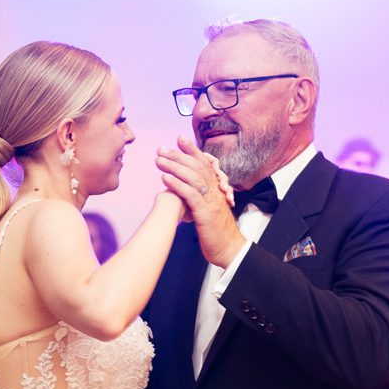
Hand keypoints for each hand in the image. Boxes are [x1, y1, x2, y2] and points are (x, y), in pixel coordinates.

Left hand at [157, 135, 245, 267]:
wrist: (229, 249)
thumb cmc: (217, 232)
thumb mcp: (209, 210)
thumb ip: (199, 198)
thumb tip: (183, 191)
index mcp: (216, 189)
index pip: (205, 164)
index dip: (193, 150)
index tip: (180, 139)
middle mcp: (215, 191)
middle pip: (197, 166)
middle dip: (178, 155)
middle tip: (161, 148)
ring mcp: (211, 201)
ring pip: (193, 177)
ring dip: (174, 166)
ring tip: (158, 160)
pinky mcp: (206, 213)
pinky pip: (191, 195)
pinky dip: (177, 184)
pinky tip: (165, 178)